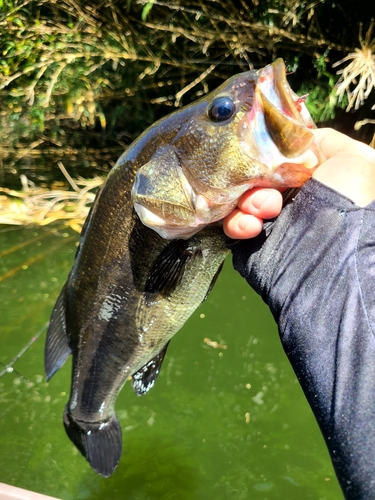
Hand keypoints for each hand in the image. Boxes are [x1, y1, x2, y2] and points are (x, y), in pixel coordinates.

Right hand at [223, 128, 374, 238]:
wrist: (332, 256)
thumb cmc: (347, 203)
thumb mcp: (352, 158)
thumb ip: (323, 142)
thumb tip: (295, 139)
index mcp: (308, 177)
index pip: (275, 156)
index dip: (266, 152)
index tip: (263, 152)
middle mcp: (287, 197)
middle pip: (253, 174)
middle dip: (254, 176)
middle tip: (270, 188)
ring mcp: (268, 220)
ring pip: (239, 197)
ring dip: (248, 200)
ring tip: (266, 210)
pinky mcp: (251, 240)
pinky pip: (231, 223)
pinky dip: (237, 222)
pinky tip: (252, 227)